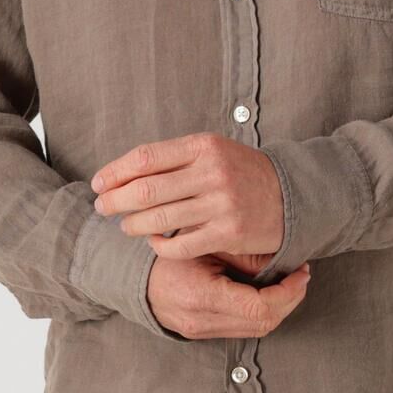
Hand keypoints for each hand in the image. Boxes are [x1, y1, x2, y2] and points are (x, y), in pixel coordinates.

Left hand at [91, 131, 286, 263]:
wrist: (293, 195)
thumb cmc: (243, 173)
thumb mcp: (214, 151)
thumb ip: (175, 159)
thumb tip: (126, 173)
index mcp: (203, 146)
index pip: (145, 158)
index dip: (115, 172)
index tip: (99, 183)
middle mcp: (212, 172)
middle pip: (146, 189)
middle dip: (115, 201)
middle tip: (102, 207)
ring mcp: (221, 204)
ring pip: (159, 219)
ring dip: (133, 225)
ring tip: (125, 226)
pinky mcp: (228, 233)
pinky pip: (181, 245)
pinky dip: (160, 247)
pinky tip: (154, 243)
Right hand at [145, 246, 311, 341]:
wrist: (136, 279)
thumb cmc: (170, 253)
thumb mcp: (204, 242)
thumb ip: (242, 254)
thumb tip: (283, 264)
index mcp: (201, 295)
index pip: (259, 307)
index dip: (288, 292)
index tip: (301, 272)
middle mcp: (202, 320)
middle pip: (264, 323)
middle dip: (290, 300)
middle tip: (301, 275)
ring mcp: (203, 331)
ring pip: (259, 329)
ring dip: (281, 307)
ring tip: (290, 282)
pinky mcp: (205, 334)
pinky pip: (246, 329)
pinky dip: (263, 312)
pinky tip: (270, 292)